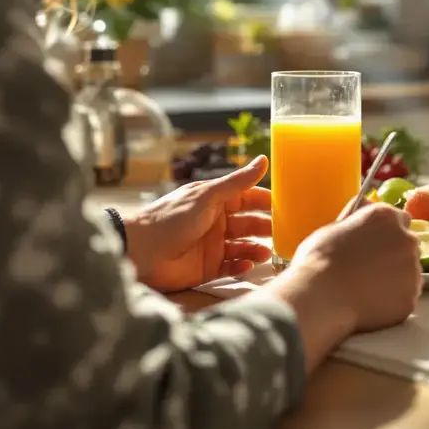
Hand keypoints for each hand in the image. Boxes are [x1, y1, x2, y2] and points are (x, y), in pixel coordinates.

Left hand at [124, 157, 273, 291]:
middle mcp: (217, 222)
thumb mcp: (207, 196)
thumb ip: (237, 182)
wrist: (140, 251)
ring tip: (267, 253)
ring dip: (257, 248)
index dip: (266, 201)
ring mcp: (213, 245)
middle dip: (266, 227)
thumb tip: (264, 160)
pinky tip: (248, 265)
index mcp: (216, 201)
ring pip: (244, 246)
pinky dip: (242, 266)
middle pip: (250, 223)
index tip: (288, 205)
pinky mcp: (208, 268)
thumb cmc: (170, 218)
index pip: (248, 198)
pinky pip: (232, 267)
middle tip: (284, 233)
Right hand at [265, 203, 421, 369]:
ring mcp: (412, 270)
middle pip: (407, 245)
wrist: (320, 297)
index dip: (386, 232)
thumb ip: (358, 218)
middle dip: (394, 254)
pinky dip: (393, 301)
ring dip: (396, 278)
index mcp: (386, 217)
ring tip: (368, 290)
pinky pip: (406, 298)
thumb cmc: (319, 260)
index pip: (400, 219)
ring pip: (410, 273)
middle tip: (369, 269)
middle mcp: (406, 240)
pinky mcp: (411, 298)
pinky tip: (371, 304)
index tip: (375, 243)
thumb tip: (366, 208)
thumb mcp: (334, 227)